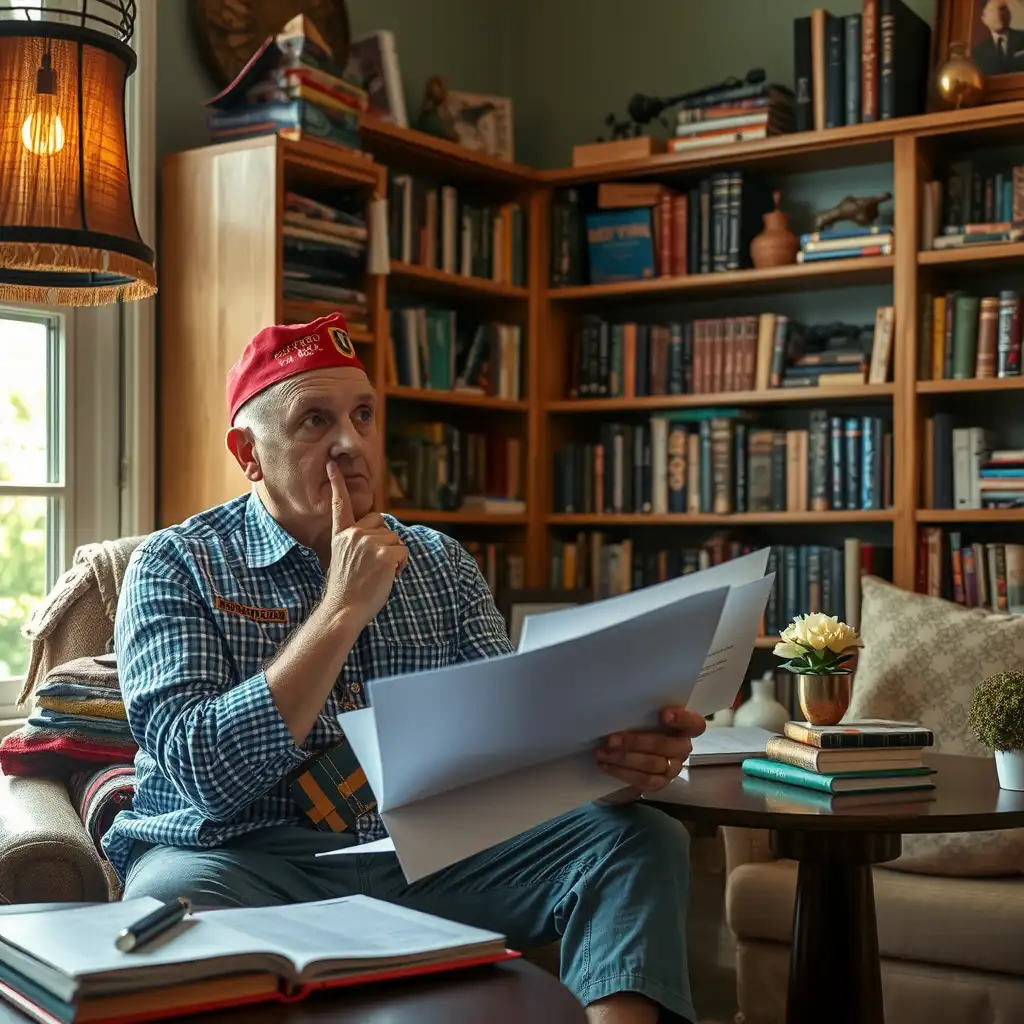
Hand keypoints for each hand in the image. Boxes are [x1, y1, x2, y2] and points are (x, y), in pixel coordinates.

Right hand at [323, 460, 407, 631]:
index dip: (337, 484)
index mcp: (341, 535)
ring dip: (394, 556)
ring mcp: (369, 543)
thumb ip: (357, 543)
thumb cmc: (347, 589)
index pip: (340, 505)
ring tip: (377, 574)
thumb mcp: (344, 559)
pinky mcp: (384, 554)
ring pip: (395, 540)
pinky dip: (401, 565)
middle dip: (385, 541)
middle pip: (383, 524)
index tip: (333, 464)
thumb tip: (378, 534)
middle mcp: (353, 535)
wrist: (344, 609)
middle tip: (372, 565)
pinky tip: (387, 577)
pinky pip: (403, 552)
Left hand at [595, 707, 706, 793]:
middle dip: (635, 742)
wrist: (637, 750)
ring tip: (602, 753)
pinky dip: (622, 773)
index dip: (681, 719)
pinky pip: (644, 780)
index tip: (663, 714)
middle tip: (610, 739)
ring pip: (652, 764)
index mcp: (686, 727)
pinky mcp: (661, 783)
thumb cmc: (643, 724)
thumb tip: (618, 698)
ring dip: (624, 759)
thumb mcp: (646, 715)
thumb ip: (644, 710)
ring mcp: (673, 767)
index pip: (694, 723)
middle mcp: (682, 748)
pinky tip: (605, 765)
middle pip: (664, 746)